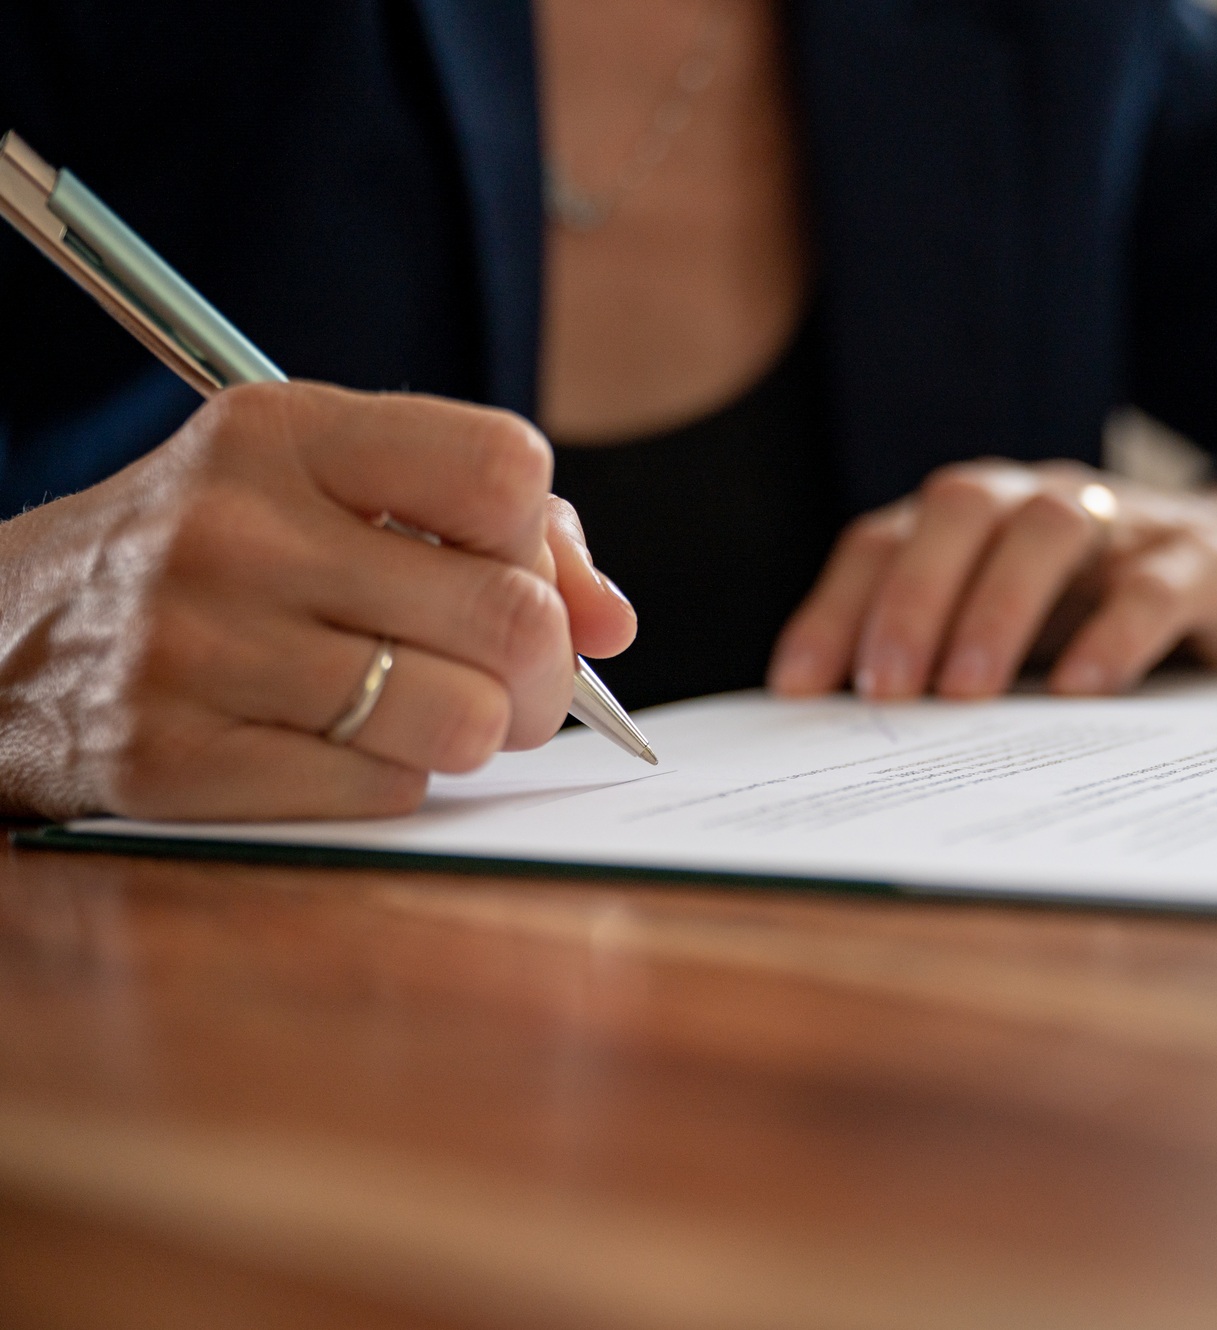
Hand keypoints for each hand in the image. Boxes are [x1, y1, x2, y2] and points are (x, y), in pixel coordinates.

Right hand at [0, 382, 634, 820]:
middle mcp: (237, 530)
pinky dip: (394, 784)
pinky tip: (345, 750)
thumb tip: (611, 624)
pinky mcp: (173, 761)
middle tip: (511, 680)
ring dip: (475, 735)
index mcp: (285, 434)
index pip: (505, 469)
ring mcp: (197, 648)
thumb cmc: (217, 555)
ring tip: (430, 715)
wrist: (8, 635)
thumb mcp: (327, 487)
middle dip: (543, 669)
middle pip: (509, 616)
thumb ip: (495, 530)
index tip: (505, 568)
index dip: (537, 539)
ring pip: (461, 722)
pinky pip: (383, 793)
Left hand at [767, 459, 1216, 701]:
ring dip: (996, 608)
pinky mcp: (1199, 560)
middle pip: (958, 509)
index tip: (798, 689)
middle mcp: (1034, 498)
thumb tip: (845, 732)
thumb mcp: (1014, 624)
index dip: (836, 607)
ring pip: (1047, 528)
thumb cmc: (1101, 604)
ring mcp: (1119, 521)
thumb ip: (942, 654)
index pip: (884, 539)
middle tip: (887, 689)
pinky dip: (1114, 636)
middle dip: (911, 598)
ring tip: (967, 696)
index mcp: (975, 516)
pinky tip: (1083, 691)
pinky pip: (1152, 586)